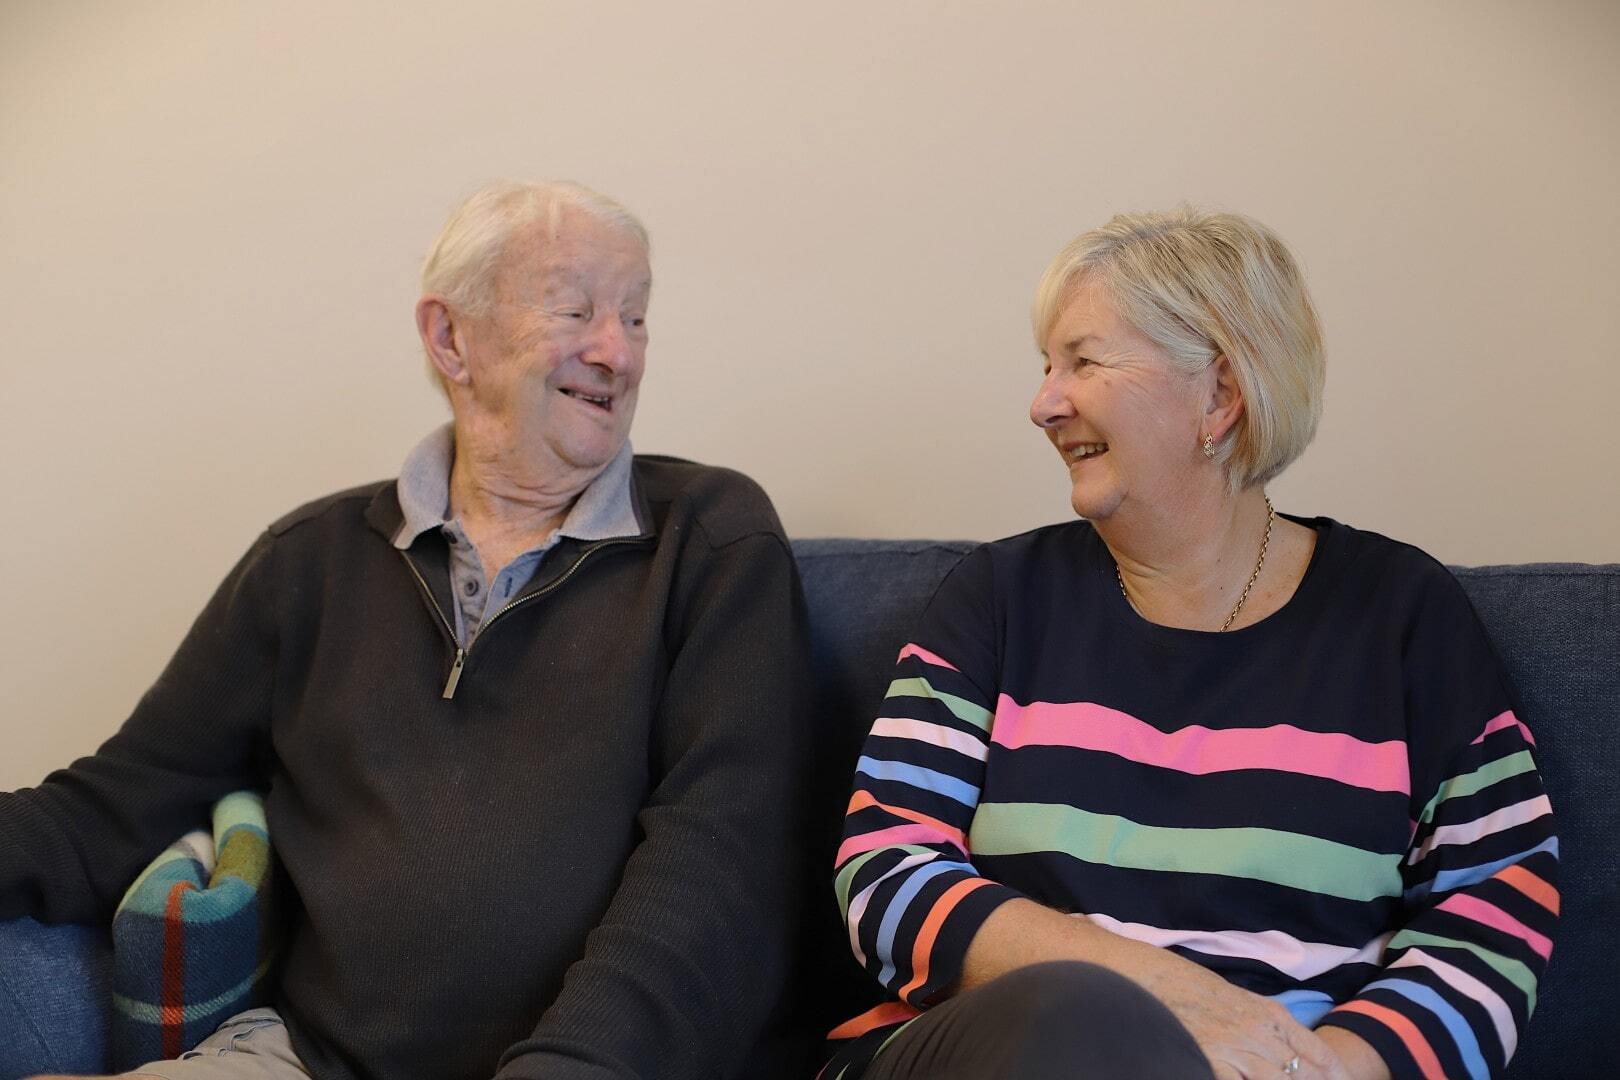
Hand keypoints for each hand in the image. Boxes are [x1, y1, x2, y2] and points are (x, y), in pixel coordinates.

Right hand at [1131, 955, 1350, 1079]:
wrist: (1146, 977)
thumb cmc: (1186, 985)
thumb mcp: (1235, 997)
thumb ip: (1263, 1022)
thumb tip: (1288, 1050)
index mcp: (1269, 1014)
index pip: (1319, 1054)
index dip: (1335, 1076)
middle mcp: (1259, 1033)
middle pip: (1303, 1076)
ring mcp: (1235, 1050)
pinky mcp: (1211, 1063)